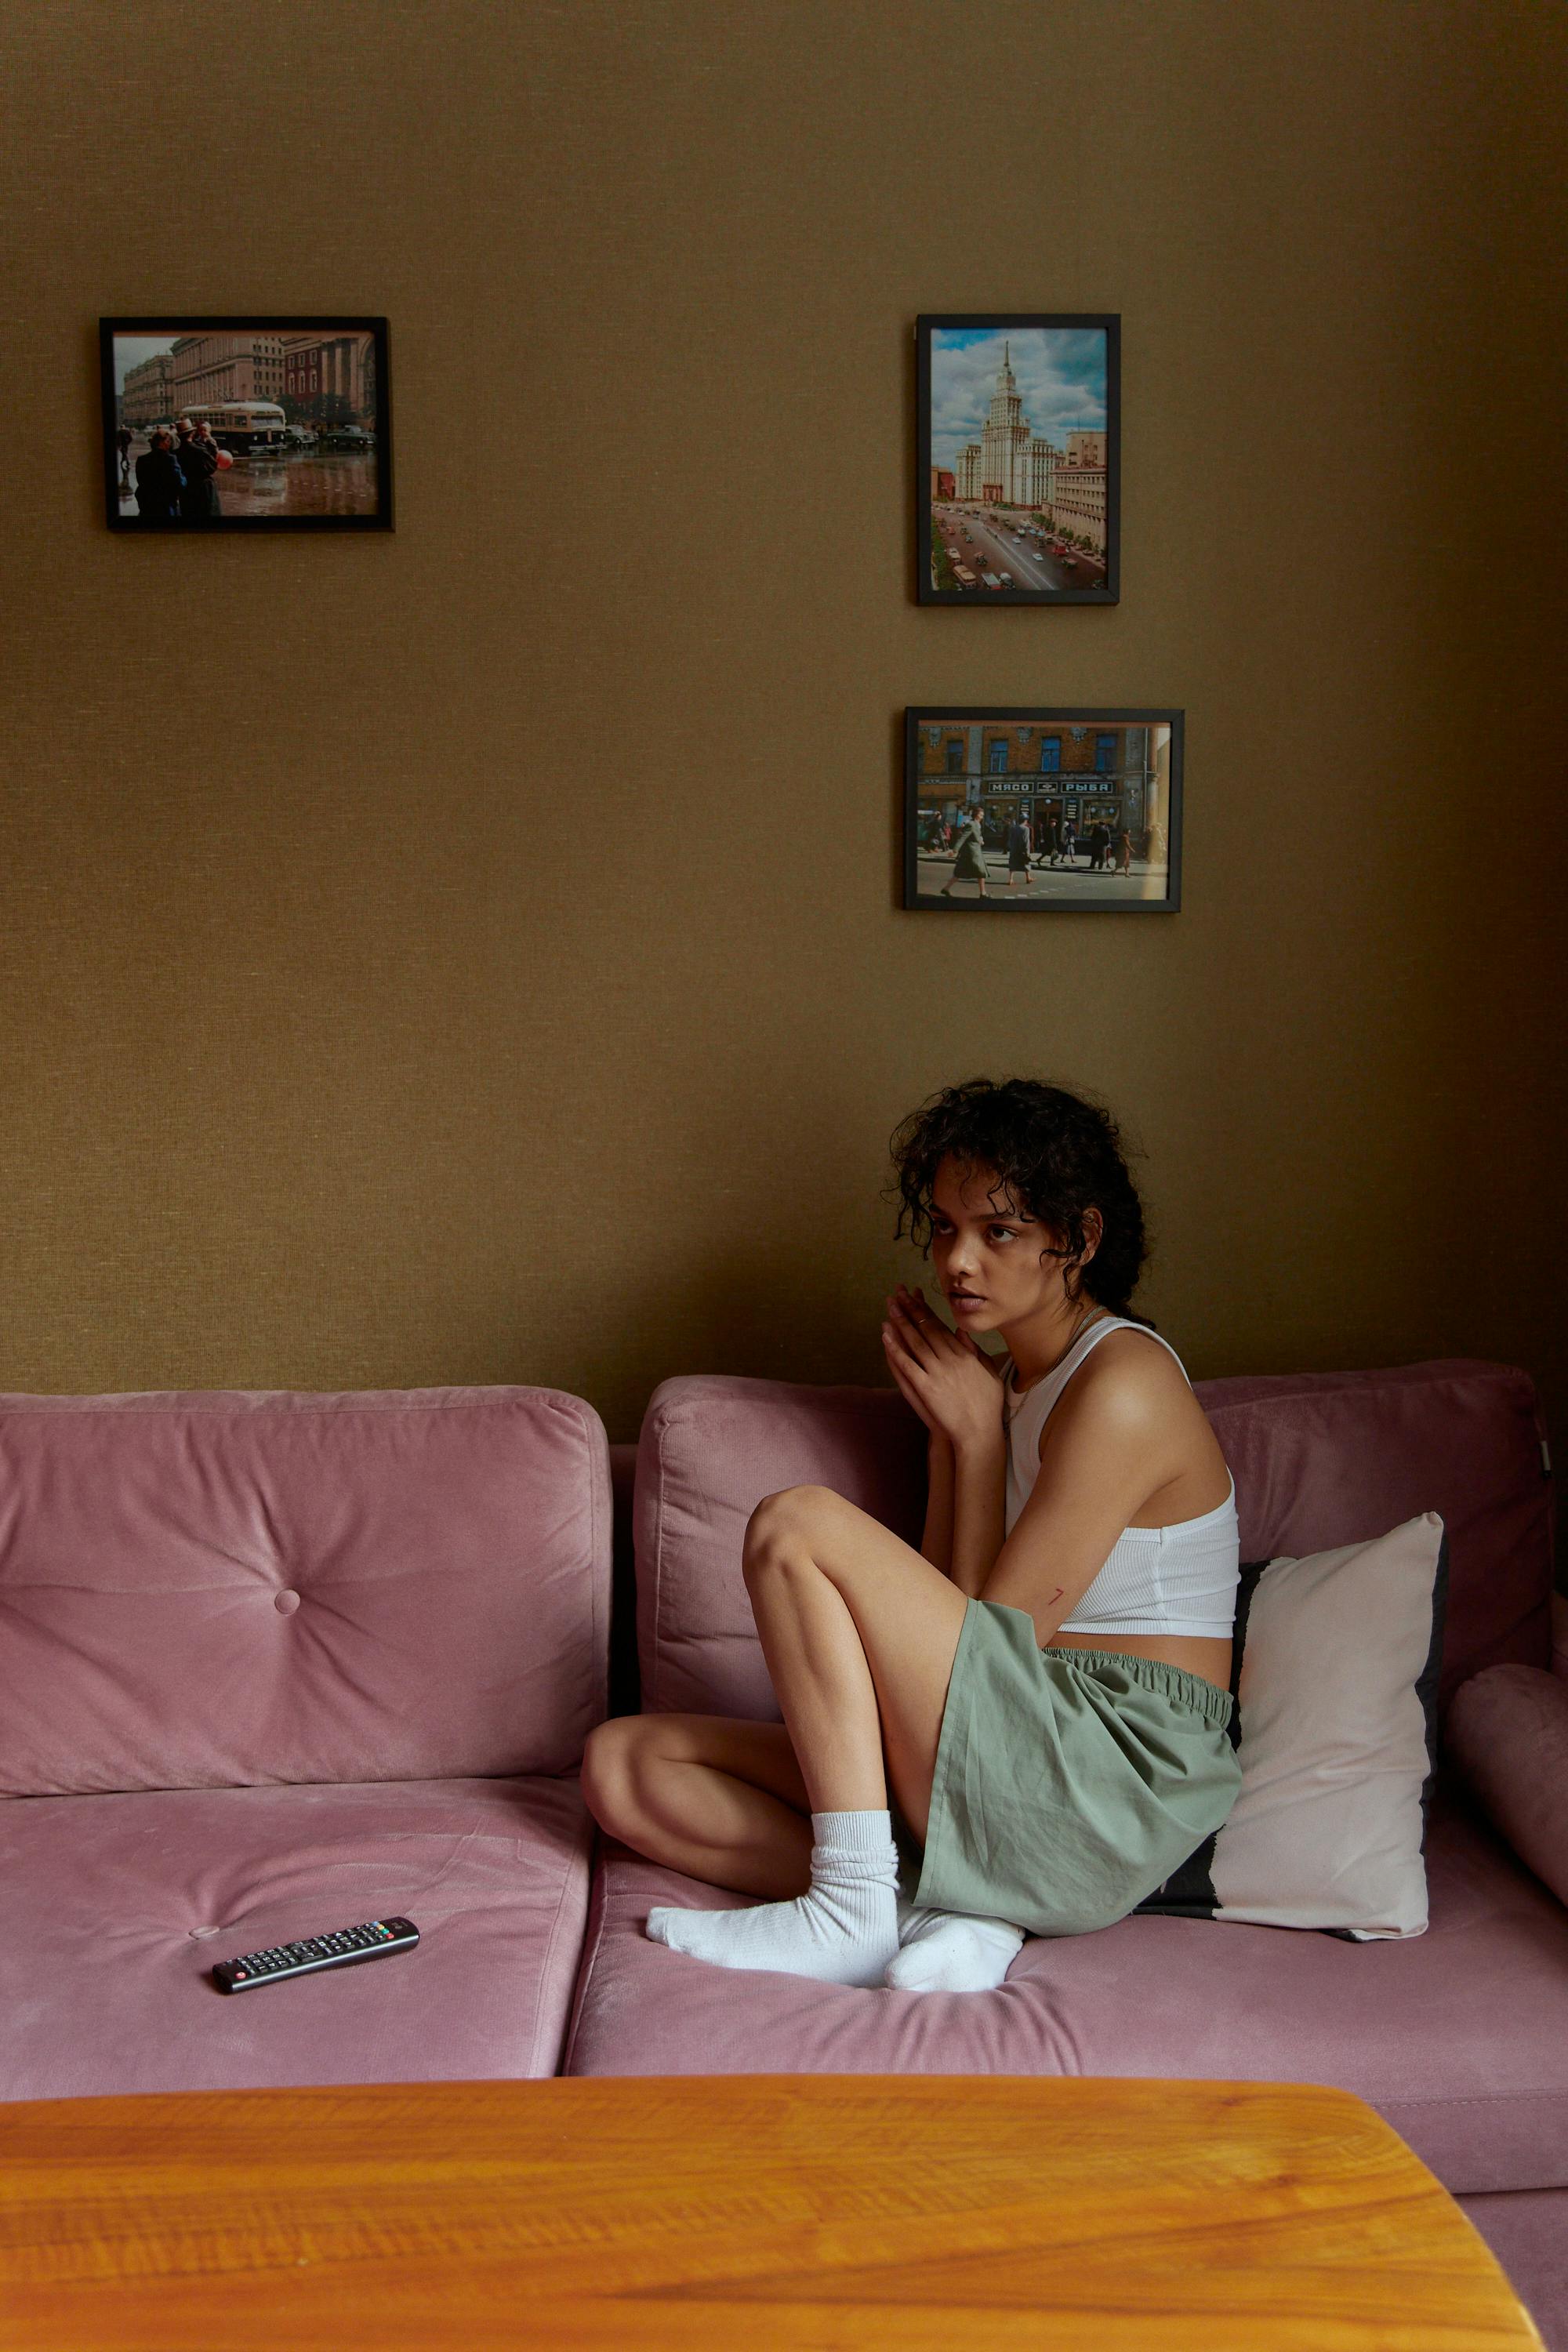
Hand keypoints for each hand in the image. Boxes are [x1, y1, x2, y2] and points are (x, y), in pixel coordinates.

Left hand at [881, 1282, 1002, 1451]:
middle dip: (910, 1309)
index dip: (925, 1309)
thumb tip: (962, 1332)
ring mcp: (937, 1373)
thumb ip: (975, 1351)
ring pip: (914, 1342)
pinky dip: (895, 1349)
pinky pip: (907, 1364)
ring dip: (900, 1323)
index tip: (915, 1295)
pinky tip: (885, 1336)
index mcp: (964, 1354)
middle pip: (925, 1328)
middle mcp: (950, 1359)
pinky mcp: (925, 1388)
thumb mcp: (989, 1372)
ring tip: (889, 1307)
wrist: (980, 1432)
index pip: (940, 1326)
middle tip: (897, 1293)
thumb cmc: (987, 1405)